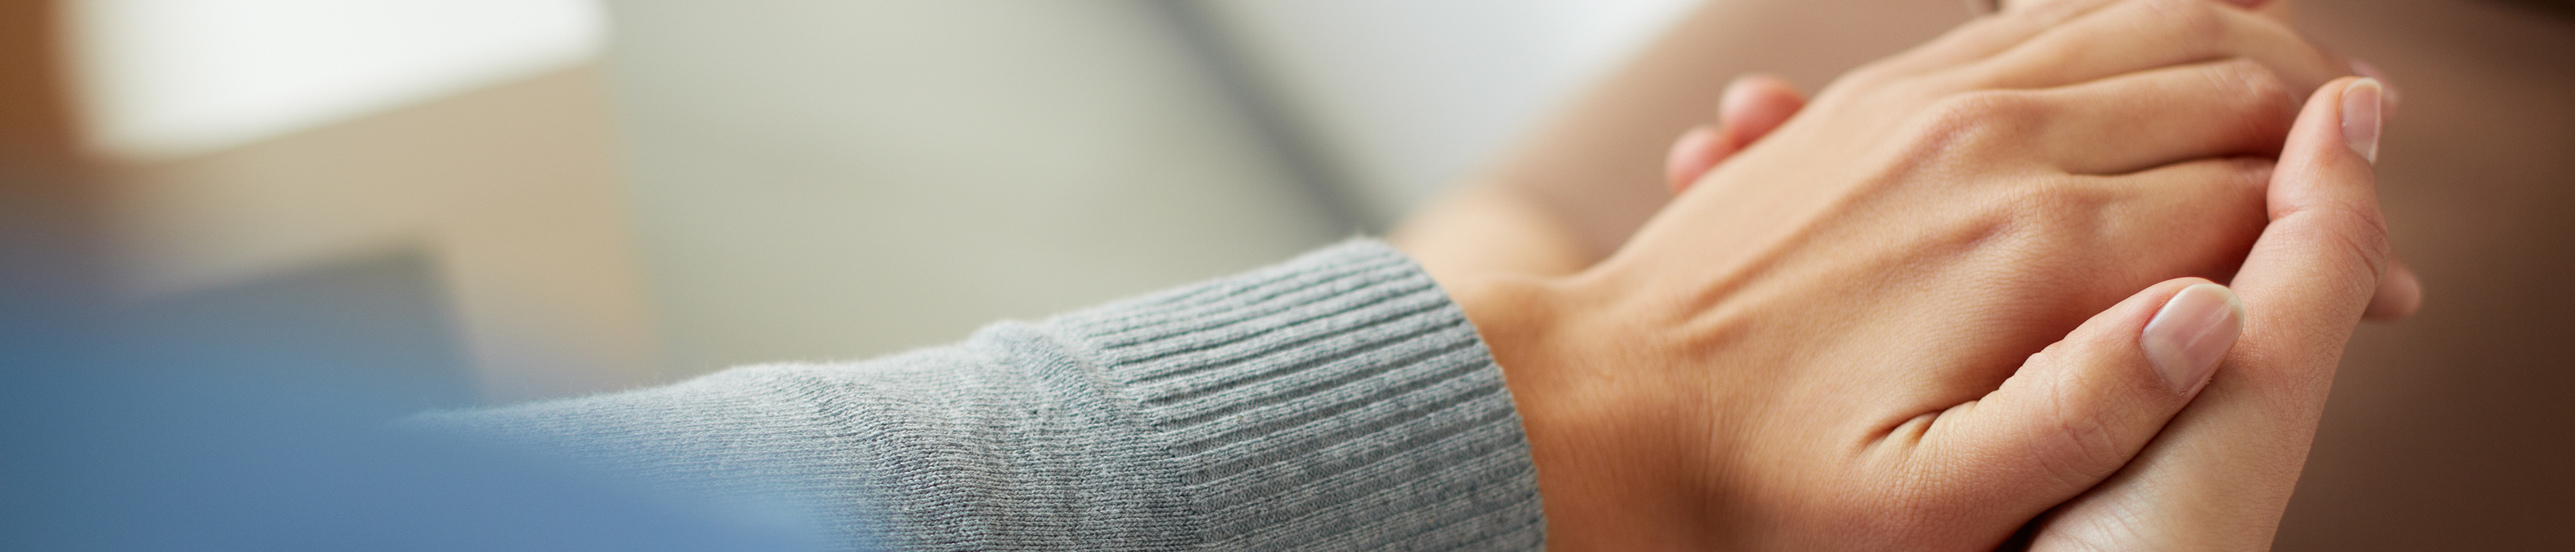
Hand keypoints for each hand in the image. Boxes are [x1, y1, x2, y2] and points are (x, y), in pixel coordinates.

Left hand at [1450, 0, 2376, 547]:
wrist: (1605, 402)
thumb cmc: (1772, 481)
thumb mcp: (1936, 498)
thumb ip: (2090, 413)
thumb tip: (2218, 312)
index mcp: (2038, 244)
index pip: (2254, 200)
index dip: (2339, 245)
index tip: (2374, 293)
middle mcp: (1998, 138)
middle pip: (2226, 81)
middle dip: (2319, 131)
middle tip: (2357, 199)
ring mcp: (1935, 94)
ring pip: (2150, 21)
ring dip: (2248, 54)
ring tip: (2304, 117)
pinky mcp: (1885, 88)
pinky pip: (2051, 15)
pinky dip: (2143, 25)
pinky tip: (2175, 67)